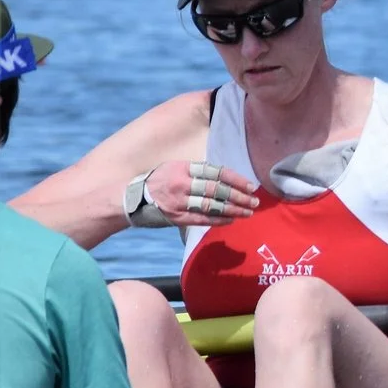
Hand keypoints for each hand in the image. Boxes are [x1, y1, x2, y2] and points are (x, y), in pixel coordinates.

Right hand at [138, 161, 259, 226]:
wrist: (132, 198)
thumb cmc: (161, 180)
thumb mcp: (176, 167)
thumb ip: (198, 171)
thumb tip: (227, 177)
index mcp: (183, 168)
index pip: (215, 172)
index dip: (235, 179)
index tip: (250, 186)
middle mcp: (181, 184)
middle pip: (216, 190)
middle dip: (238, 196)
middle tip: (254, 202)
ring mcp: (179, 202)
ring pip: (211, 206)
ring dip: (233, 210)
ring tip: (248, 212)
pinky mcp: (176, 217)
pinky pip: (202, 219)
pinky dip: (219, 220)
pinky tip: (232, 220)